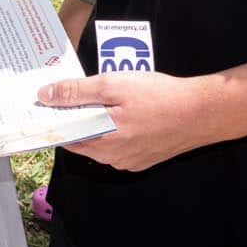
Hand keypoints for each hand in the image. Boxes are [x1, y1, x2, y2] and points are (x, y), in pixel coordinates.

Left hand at [38, 70, 225, 171]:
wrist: (202, 112)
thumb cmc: (157, 96)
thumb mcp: (112, 85)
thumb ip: (76, 92)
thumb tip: (44, 96)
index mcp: (100, 142)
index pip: (63, 135)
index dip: (52, 118)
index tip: (45, 101)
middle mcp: (112, 158)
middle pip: (81, 138)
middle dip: (74, 117)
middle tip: (72, 92)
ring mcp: (129, 161)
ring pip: (100, 141)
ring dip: (95, 122)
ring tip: (100, 96)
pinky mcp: (144, 158)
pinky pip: (119, 144)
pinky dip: (114, 128)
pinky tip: (123, 110)